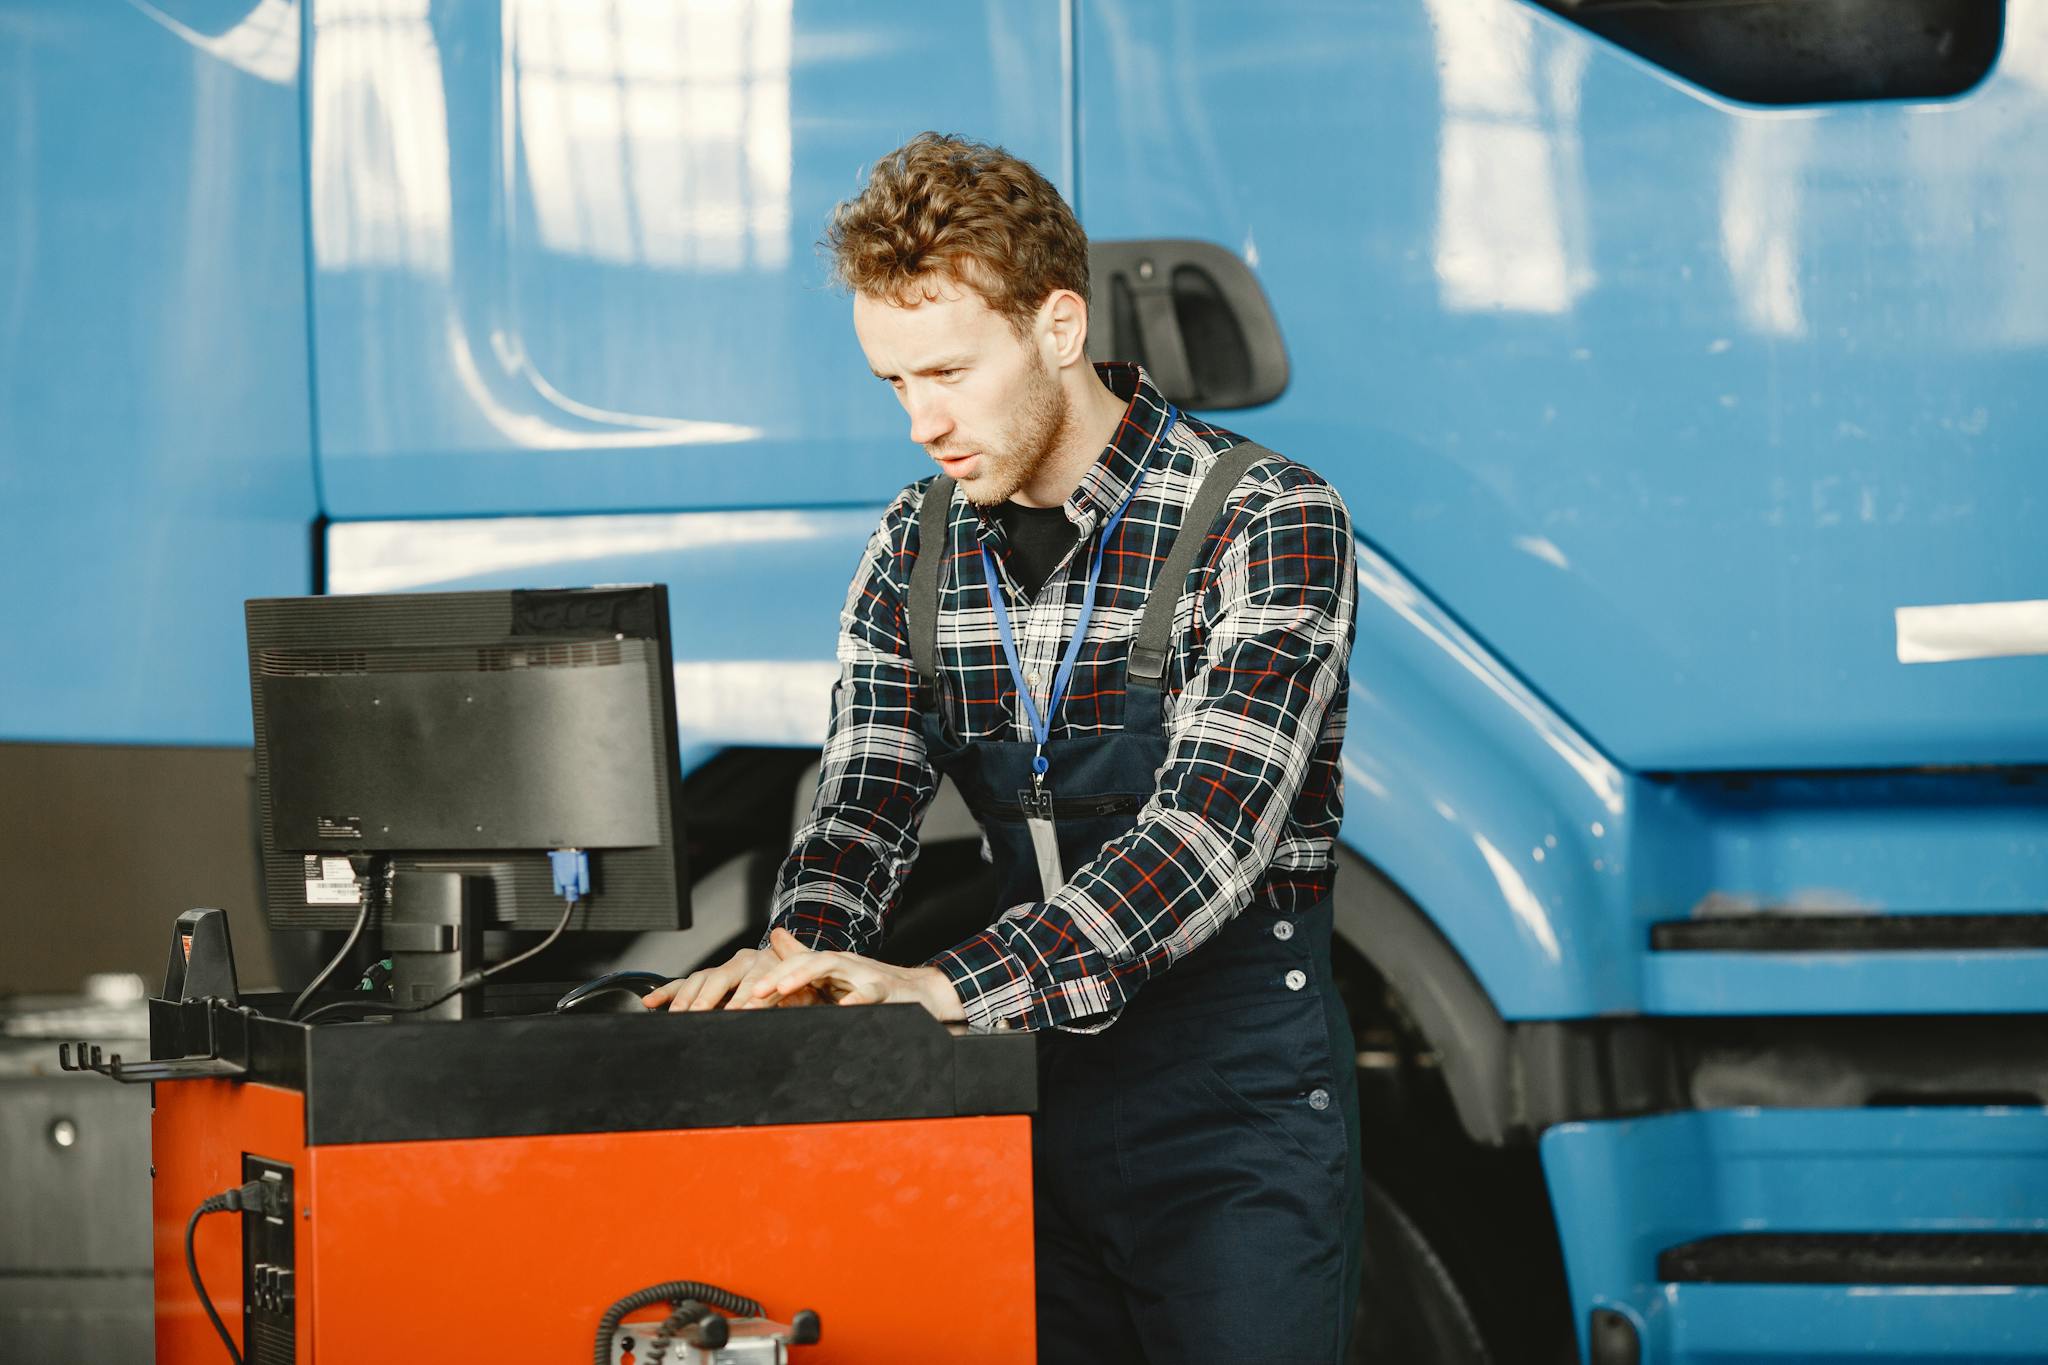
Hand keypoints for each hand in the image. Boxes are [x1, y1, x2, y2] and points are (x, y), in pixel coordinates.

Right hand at [641, 928, 822, 1011]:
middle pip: (720, 978)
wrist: (791, 967)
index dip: (746, 999)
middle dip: (708, 998)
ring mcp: (723, 967)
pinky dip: (666, 992)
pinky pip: (683, 982)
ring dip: (686, 998)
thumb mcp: (806, 992)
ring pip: (699, 979)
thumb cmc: (798, 986)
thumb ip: (802, 998)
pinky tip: (650, 1001)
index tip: (739, 1013)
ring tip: (678, 1016)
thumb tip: (799, 1003)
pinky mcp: (708, 976)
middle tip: (699, 1014)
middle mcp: (743, 961)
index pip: (754, 982)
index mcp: (767, 962)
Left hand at [745, 929, 965, 1021]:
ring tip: (781, 989)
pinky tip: (843, 1007)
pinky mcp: (884, 988)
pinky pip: (869, 992)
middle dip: (776, 976)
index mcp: (825, 966)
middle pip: (803, 962)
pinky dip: (856, 999)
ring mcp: (862, 973)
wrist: (919, 992)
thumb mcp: (833, 975)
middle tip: (751, 996)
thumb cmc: (871, 986)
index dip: (764, 982)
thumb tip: (774, 937)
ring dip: (803, 975)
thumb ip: (803, 959)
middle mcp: (840, 964)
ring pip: (829, 966)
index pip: (789, 968)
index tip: (739, 1002)